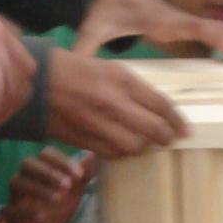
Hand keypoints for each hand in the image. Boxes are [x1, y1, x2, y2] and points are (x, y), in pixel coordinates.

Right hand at [0, 149, 94, 222]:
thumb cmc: (56, 209)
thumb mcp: (73, 193)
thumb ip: (82, 175)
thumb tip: (95, 154)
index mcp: (40, 169)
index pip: (46, 154)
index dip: (62, 161)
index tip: (79, 174)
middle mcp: (24, 178)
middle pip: (27, 164)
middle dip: (48, 172)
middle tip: (68, 184)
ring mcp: (15, 196)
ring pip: (17, 183)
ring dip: (39, 189)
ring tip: (58, 199)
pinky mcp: (10, 216)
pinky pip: (12, 210)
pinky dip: (28, 211)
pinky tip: (43, 216)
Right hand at [45, 46, 187, 157]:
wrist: (37, 81)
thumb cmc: (74, 70)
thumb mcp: (108, 68)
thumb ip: (132, 88)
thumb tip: (155, 109)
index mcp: (122, 79)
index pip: (161, 105)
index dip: (177, 121)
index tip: (185, 130)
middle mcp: (114, 102)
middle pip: (153, 130)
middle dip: (166, 138)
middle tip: (170, 140)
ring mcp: (99, 123)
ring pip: (135, 146)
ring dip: (144, 147)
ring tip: (147, 144)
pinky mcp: (84, 139)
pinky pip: (113, 153)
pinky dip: (123, 153)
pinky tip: (125, 147)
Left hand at [72, 0, 222, 73]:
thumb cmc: (106, 11)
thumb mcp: (93, 28)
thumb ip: (85, 47)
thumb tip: (73, 65)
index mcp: (161, 21)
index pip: (194, 26)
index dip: (217, 38)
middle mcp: (179, 21)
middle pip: (215, 29)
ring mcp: (185, 24)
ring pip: (219, 33)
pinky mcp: (186, 30)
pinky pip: (212, 38)